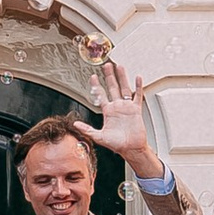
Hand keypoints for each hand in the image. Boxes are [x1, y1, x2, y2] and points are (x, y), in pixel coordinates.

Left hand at [70, 58, 156, 172]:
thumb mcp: (99, 137)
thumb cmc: (117, 144)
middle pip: (112, 87)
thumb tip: (75, 125)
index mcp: (108, 112)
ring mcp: (127, 107)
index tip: (93, 76)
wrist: (131, 148)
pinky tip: (137, 78)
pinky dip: (138, 87)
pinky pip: (137, 95)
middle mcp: (117, 107)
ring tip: (120, 67)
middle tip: (106, 65)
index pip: (101, 95)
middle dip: (109, 76)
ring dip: (122, 78)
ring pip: (124, 88)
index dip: (97, 85)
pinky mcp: (136, 110)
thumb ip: (87, 130)